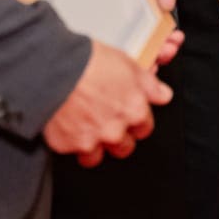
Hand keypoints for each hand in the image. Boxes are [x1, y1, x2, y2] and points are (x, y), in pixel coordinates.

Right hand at [42, 43, 170, 167]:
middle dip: (118, 137)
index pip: (144, 128)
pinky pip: (73, 152)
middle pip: (124, 147)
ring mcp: (91, 141)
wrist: (55, 69)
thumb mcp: (128, 64)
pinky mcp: (68, 145)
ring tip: (86, 127)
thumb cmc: (90, 62)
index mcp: (134, 111)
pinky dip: (71, 142)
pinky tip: (68, 125)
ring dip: (94, 146)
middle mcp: (115, 131)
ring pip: (98, 156)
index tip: (128, 115)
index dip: (136, 121)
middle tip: (106, 121)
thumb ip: (150, 85)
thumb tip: (163, 96)